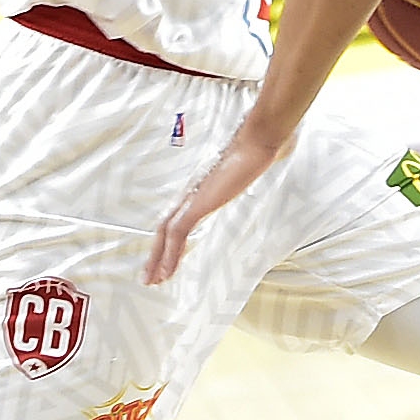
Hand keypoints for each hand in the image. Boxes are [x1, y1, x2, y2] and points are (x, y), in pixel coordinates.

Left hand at [146, 117, 281, 286]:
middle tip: (148, 277)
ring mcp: (193, 198)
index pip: (177, 218)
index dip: (168, 239)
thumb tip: (271, 161)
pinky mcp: (198, 202)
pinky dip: (170, 254)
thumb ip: (251, 172)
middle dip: (156, 254)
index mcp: (201, 188)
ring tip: (154, 280)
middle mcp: (191, 193)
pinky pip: (178, 233)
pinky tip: (167, 272)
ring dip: (158, 259)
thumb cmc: (258, 148)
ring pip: (166, 233)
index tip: (165, 258)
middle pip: (164, 228)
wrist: (259, 139)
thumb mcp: (251, 169)